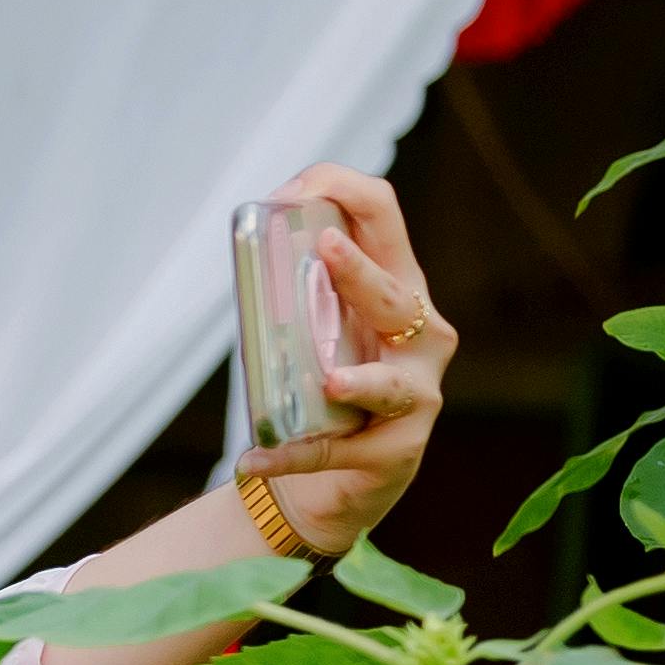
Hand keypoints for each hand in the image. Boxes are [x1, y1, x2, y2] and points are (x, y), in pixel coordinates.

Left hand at [242, 162, 449, 555]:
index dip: (344, 191)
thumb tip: (243, 239)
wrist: (334, 473)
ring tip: (331, 381)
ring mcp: (417, 392)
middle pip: (396, 295)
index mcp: (395, 286)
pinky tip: (250, 460)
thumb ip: (290, 288)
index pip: (384, 219)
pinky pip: (339, 451)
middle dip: (363, 274)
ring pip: (393, 383)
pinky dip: (290, 457)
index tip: (287, 193)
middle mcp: (421, 333)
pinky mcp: (397, 448)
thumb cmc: (323, 384)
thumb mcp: (312, 327)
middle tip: (327, 249)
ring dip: (360, 381)